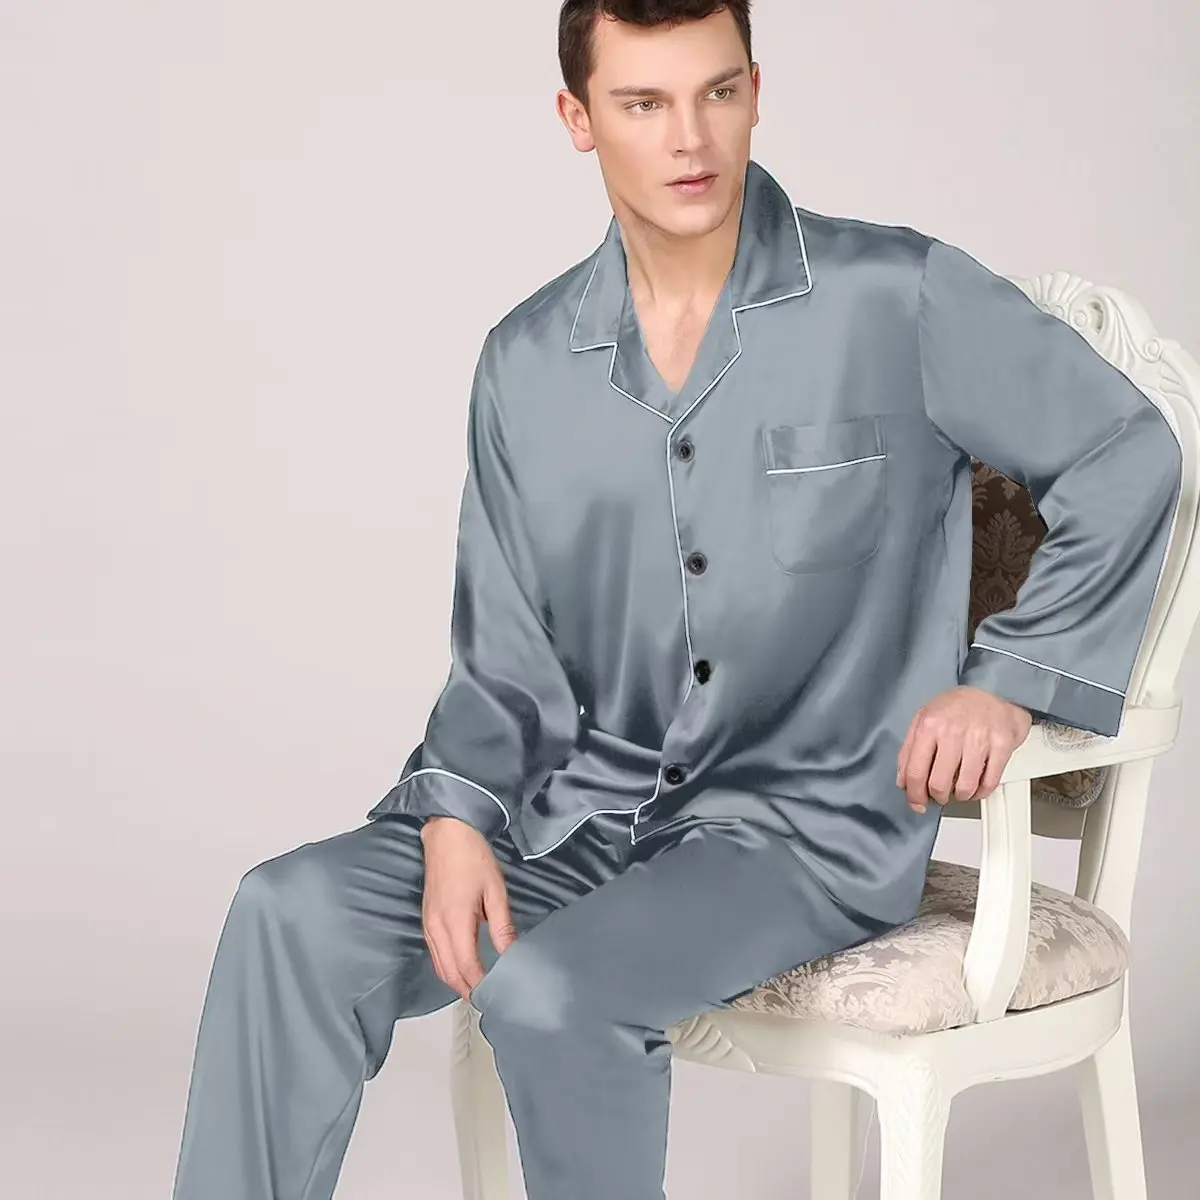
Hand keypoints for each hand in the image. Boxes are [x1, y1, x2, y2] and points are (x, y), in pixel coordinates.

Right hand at [419, 816, 517, 1001]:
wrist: (447, 834)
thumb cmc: (471, 856)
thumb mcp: (495, 891)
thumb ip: (502, 926)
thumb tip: (511, 952)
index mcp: (455, 920)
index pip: (466, 967)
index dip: (480, 985)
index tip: (495, 994)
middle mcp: (437, 926)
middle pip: (449, 973)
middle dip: (467, 990)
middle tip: (488, 998)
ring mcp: (428, 924)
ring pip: (439, 966)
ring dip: (456, 981)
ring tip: (477, 988)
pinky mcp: (426, 919)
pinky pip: (435, 953)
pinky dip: (447, 966)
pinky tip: (461, 967)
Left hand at [896, 685, 1032, 813]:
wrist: (994, 689)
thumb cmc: (957, 706)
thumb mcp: (924, 718)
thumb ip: (909, 750)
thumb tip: (903, 781)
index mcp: (929, 726)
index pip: (915, 772)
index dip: (914, 795)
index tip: (917, 802)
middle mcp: (953, 732)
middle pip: (939, 784)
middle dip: (937, 797)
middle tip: (939, 795)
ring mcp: (979, 739)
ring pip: (965, 787)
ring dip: (960, 796)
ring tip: (958, 789)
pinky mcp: (1001, 746)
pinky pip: (989, 783)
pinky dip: (981, 792)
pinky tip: (976, 786)